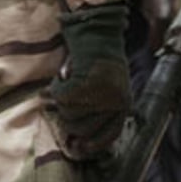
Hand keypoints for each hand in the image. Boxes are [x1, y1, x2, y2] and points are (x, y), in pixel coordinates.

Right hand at [43, 3, 131, 159]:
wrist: (97, 34)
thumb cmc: (98, 63)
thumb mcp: (107, 89)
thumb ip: (96, 112)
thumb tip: (77, 145)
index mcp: (124, 104)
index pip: (109, 136)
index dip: (92, 145)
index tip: (78, 147)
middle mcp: (116, 102)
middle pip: (80, 129)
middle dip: (67, 116)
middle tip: (64, 102)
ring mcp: (101, 94)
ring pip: (68, 113)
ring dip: (61, 100)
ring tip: (67, 84)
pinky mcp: (86, 84)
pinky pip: (60, 97)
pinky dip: (56, 88)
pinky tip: (62, 76)